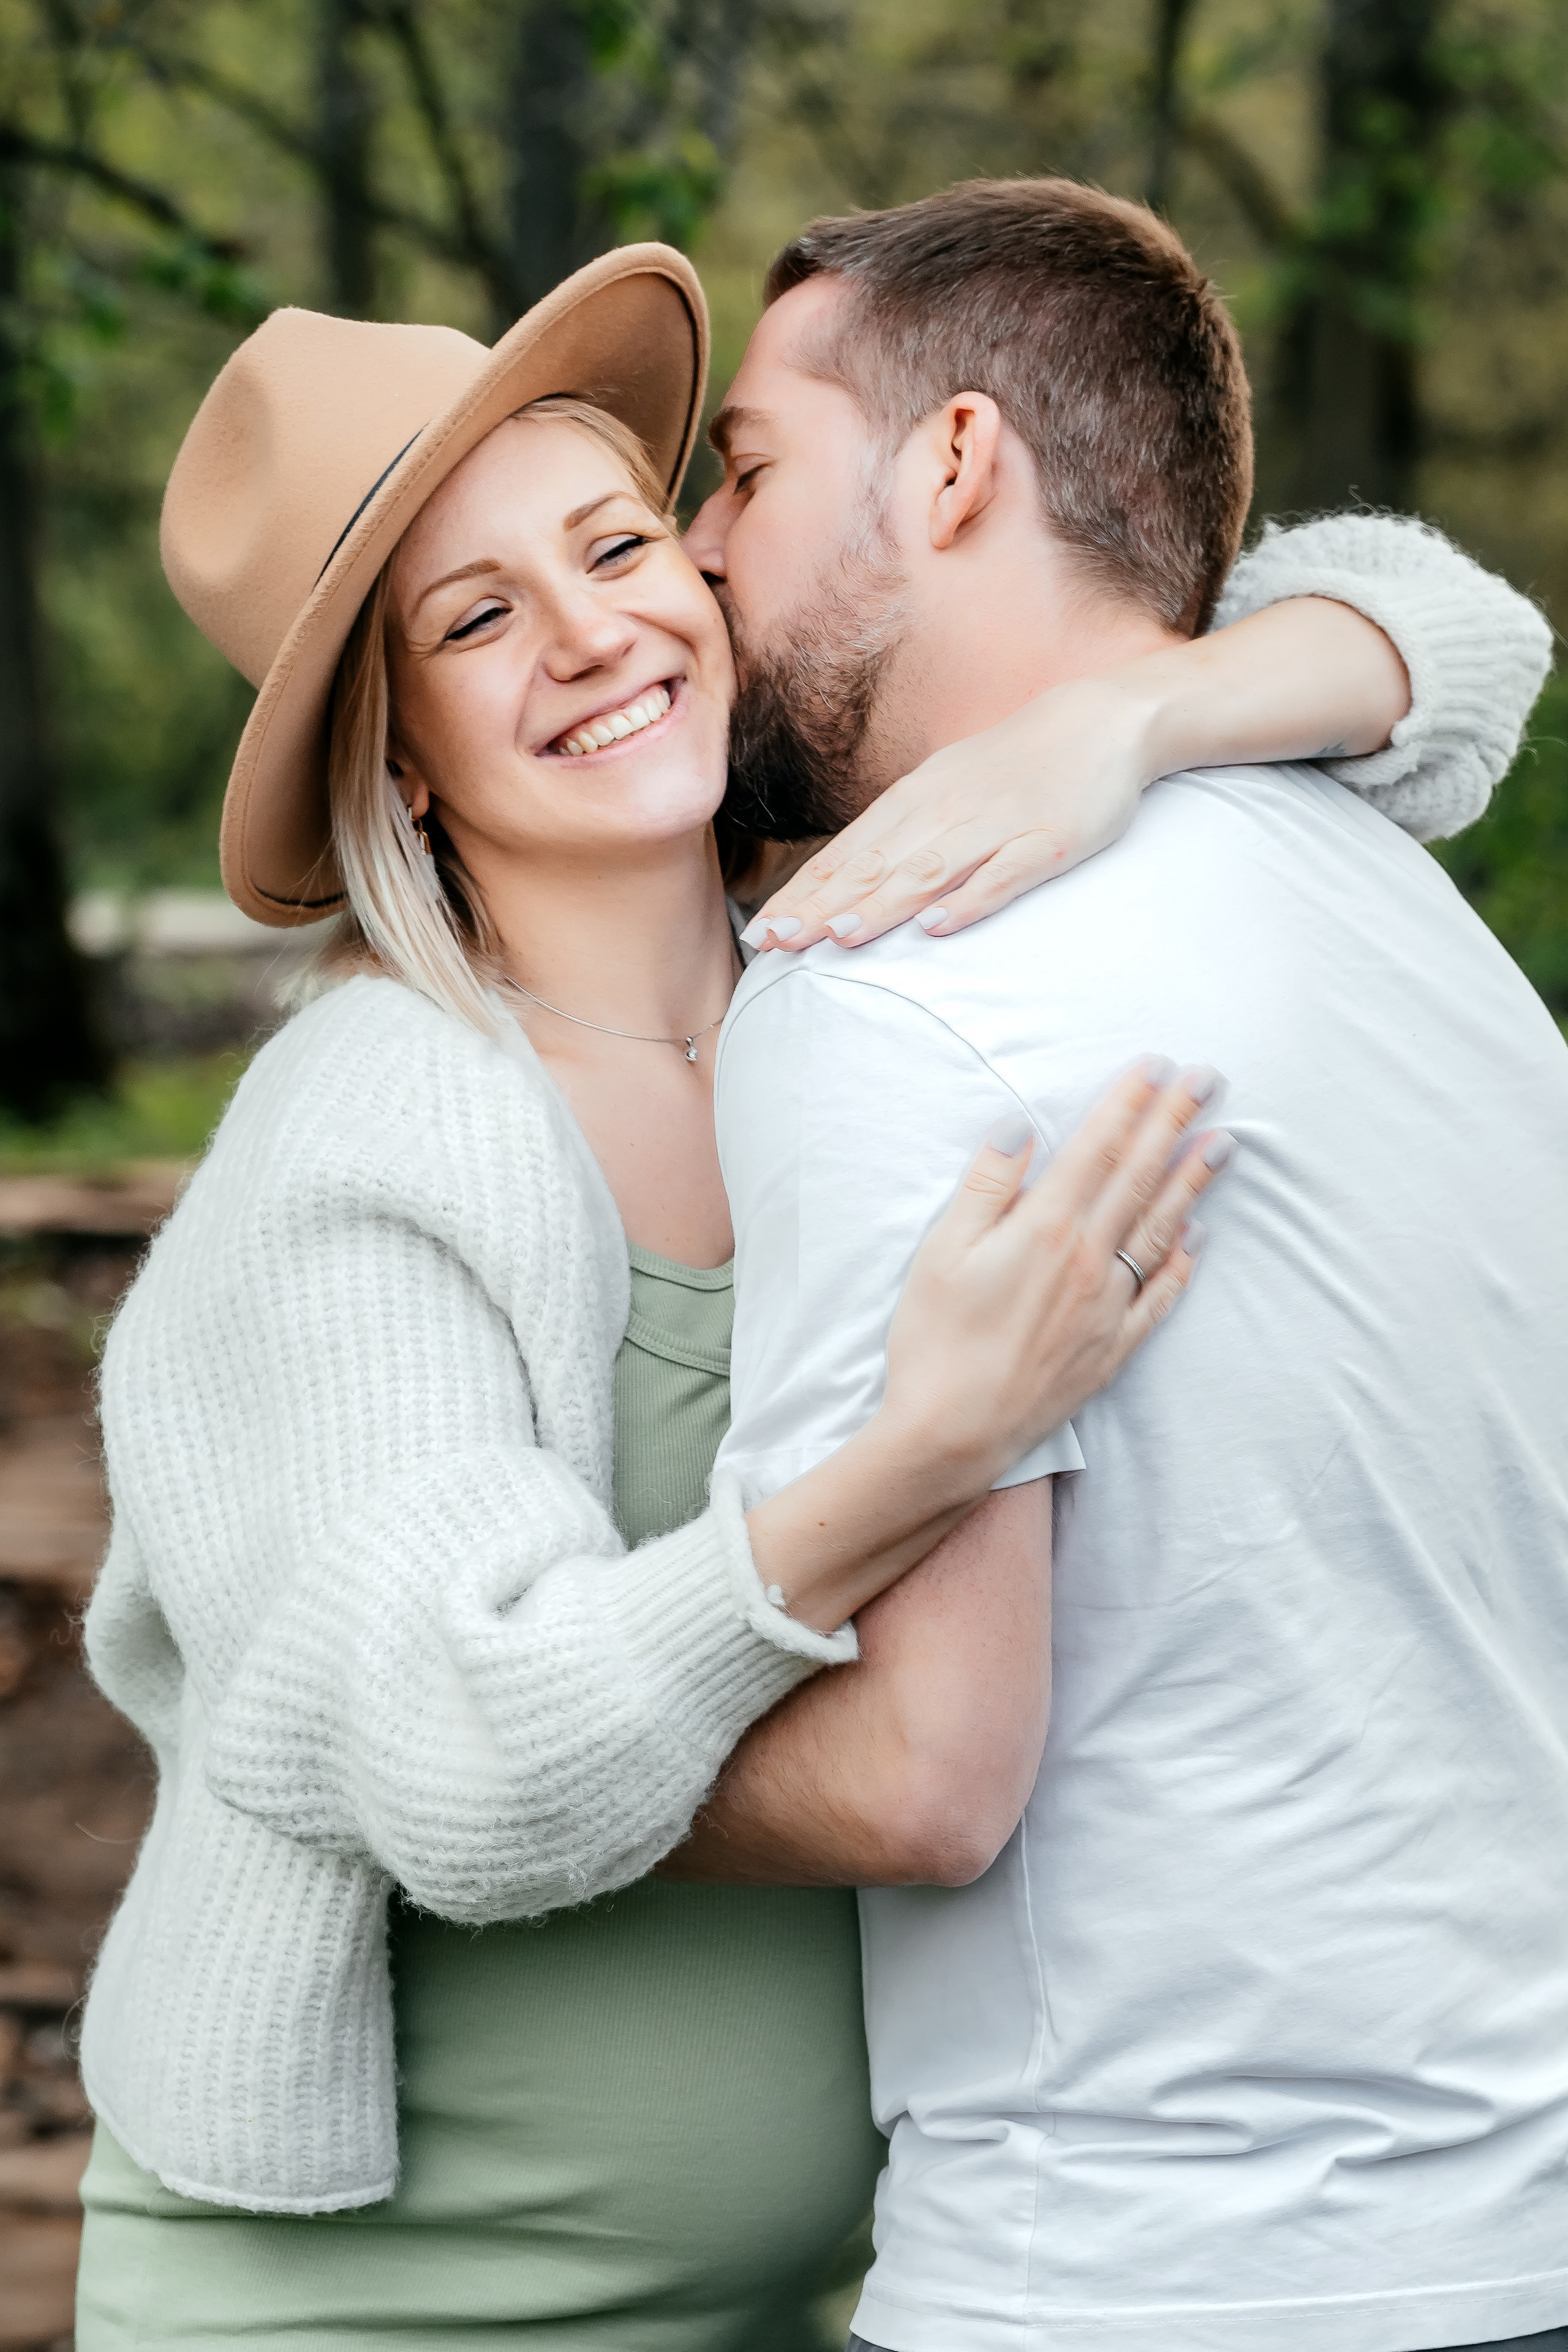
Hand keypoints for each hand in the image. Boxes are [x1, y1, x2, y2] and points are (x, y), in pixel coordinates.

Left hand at [741, 672, 1155, 951]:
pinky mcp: (1049, 841)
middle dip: (821, 906)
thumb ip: (901, 834)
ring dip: (882, 904)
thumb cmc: (1013, 765)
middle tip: (775, 942)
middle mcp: (948, 810)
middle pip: (876, 865)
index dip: (802, 893)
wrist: (1100, 721)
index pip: (848, 854)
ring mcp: (998, 824)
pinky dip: (971, 900)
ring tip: (838, 936)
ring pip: (930, 869)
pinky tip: (939, 928)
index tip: (761, 931)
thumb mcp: (946, 788)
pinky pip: (1005, 873)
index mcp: (917, 799)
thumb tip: (845, 881)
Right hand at [882, 1058, 1228, 1484]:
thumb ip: (985, 1185)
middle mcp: (1087, 1262)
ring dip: (1193, 1182)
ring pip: (1159, 1230)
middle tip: (1209, 1080)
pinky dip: (1182, 1264)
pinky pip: (1158, 1297)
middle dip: (1175, 1123)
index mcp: (1043, 1229)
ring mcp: (1106, 1307)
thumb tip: (1018, 1127)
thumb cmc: (934, 1342)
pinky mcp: (1111, 1348)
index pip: (1097, 1149)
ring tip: (1223, 1143)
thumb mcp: (940, 1252)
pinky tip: (1198, 1238)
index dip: (1129, 1103)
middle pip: (1139, 1178)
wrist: (953, 1434)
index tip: (1157, 1066)